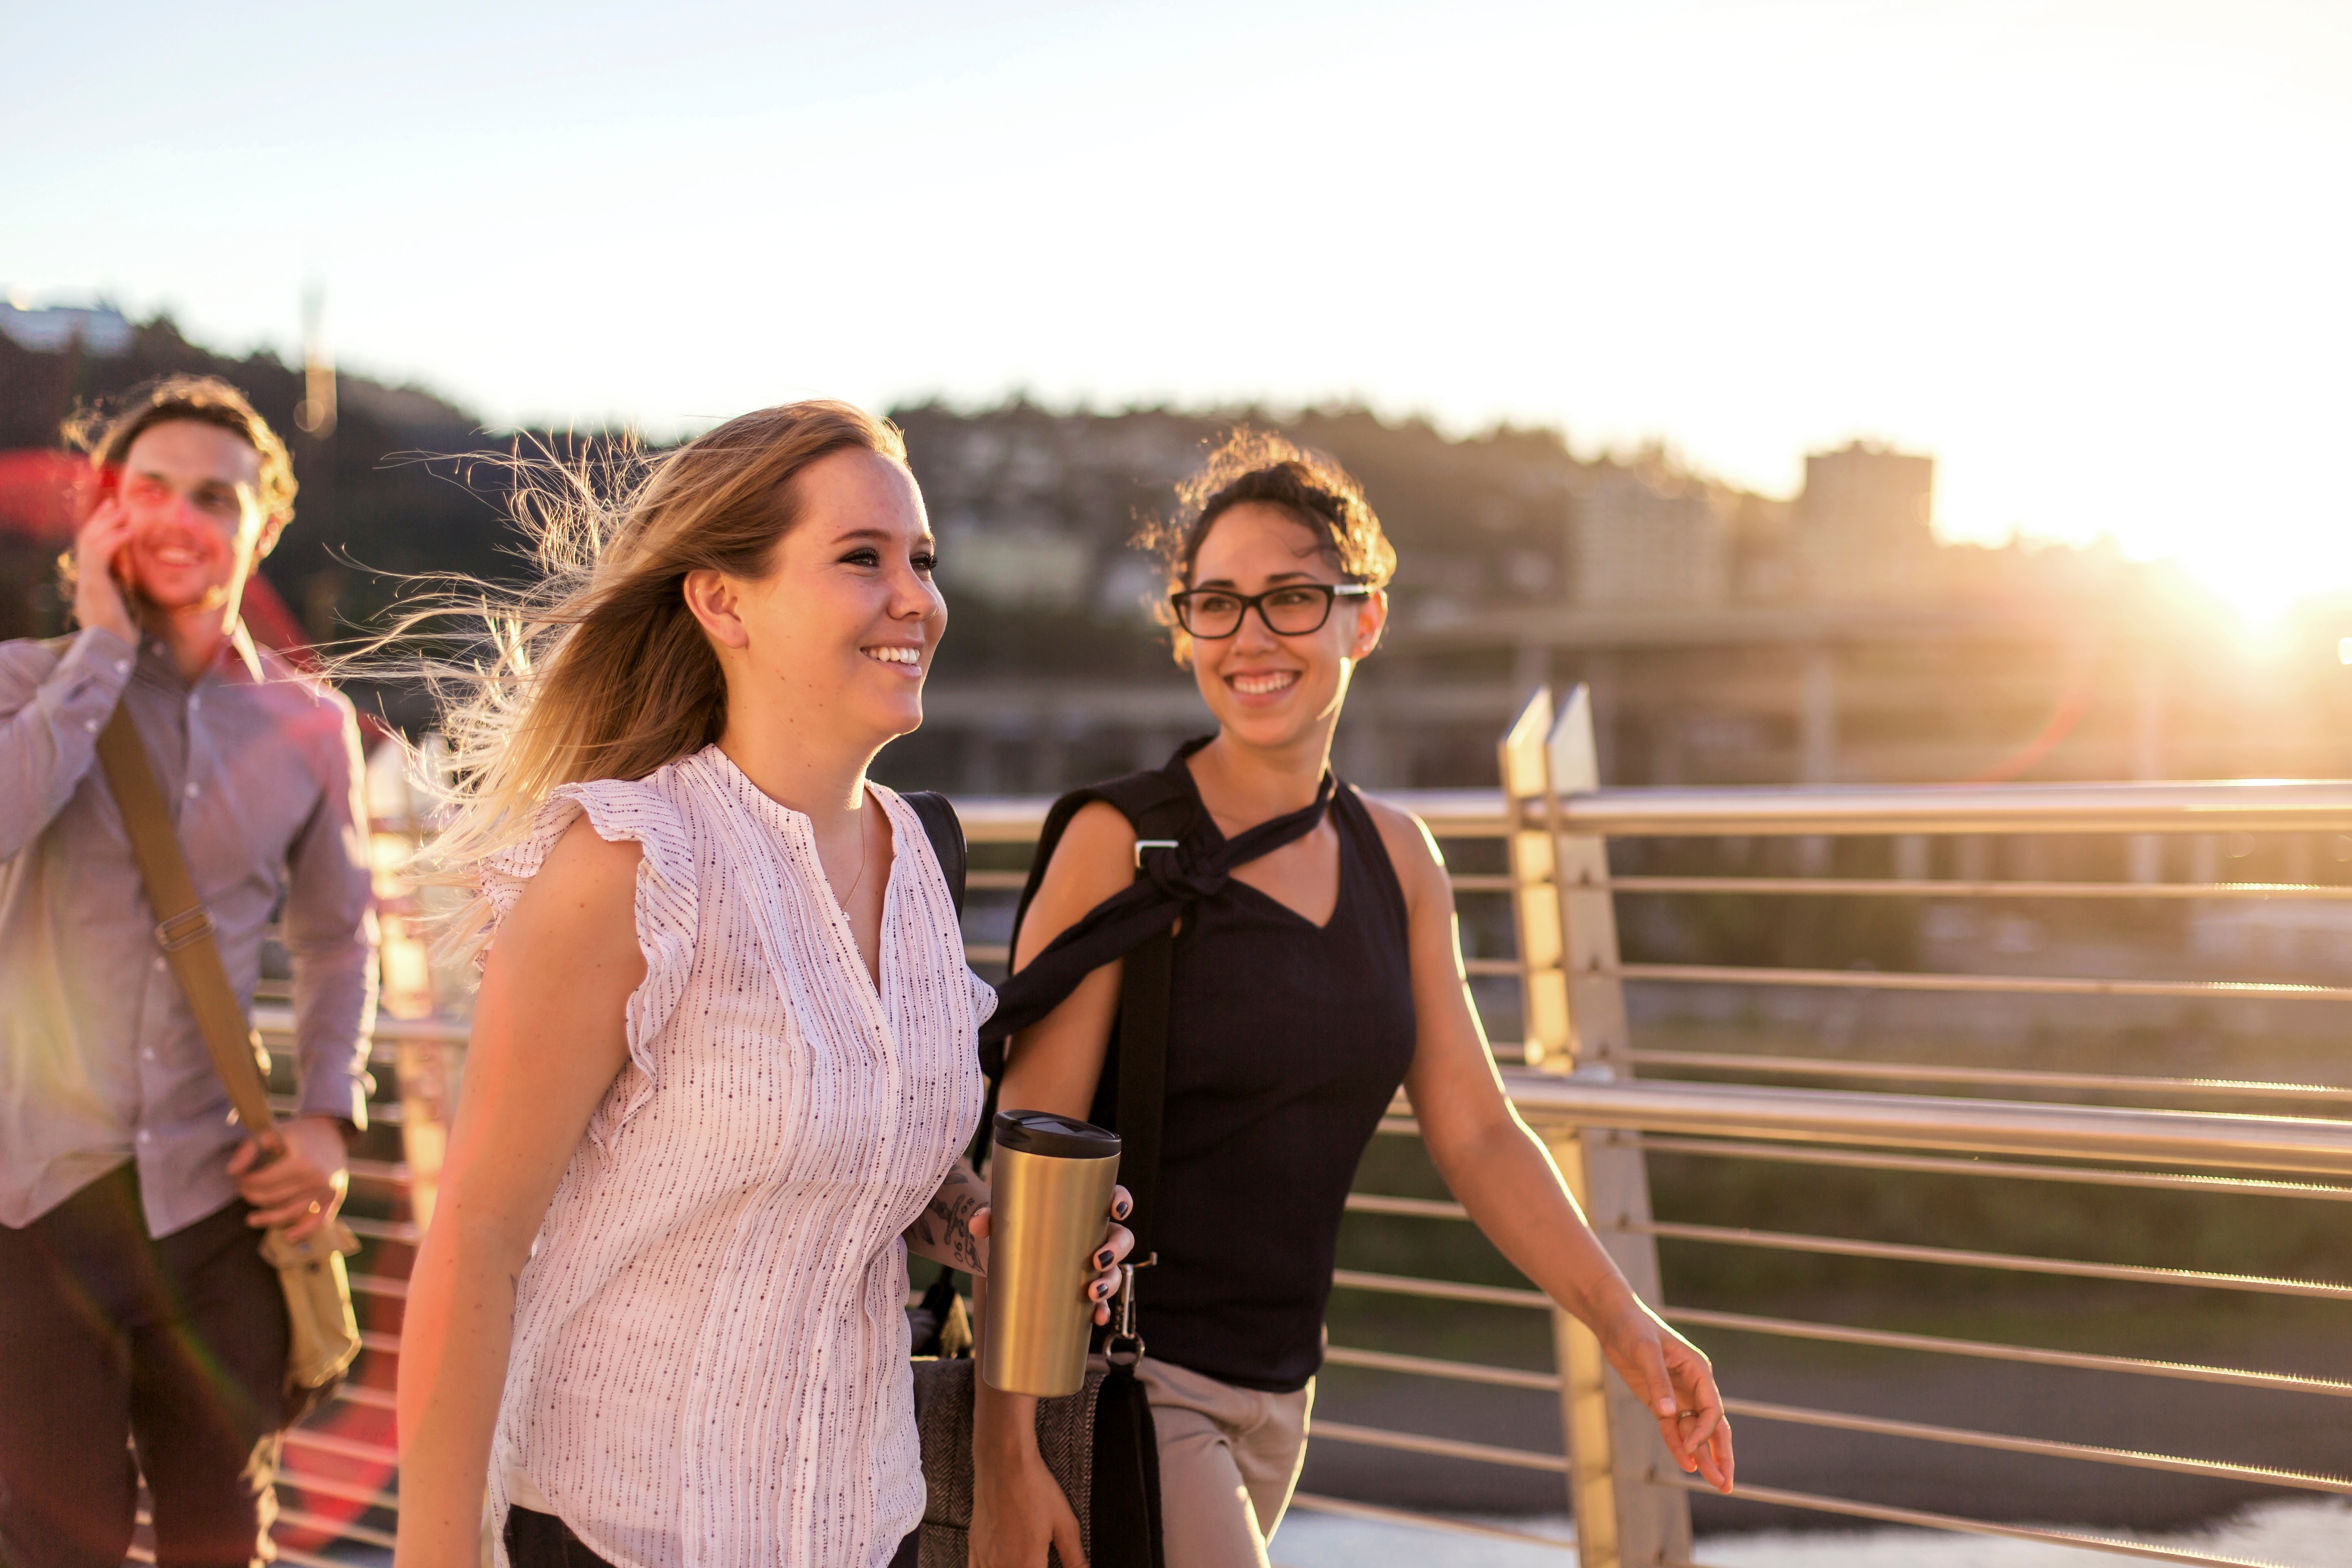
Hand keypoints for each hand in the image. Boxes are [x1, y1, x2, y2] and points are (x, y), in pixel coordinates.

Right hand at [71, 498, 135, 644]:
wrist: (113, 652)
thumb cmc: (123, 635)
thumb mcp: (126, 605)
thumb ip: (126, 588)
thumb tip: (135, 574)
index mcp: (92, 584)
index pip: (90, 550)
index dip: (99, 530)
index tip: (113, 516)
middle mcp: (86, 581)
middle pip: (85, 542)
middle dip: (99, 521)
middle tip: (113, 503)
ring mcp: (88, 583)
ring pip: (89, 545)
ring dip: (105, 525)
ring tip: (121, 511)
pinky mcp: (94, 587)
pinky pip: (99, 557)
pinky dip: (112, 541)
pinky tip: (127, 531)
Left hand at [228, 1115, 350, 1241]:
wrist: (332, 1132)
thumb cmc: (298, 1133)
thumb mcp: (272, 1132)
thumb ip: (249, 1149)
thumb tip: (231, 1172)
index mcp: (303, 1162)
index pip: (263, 1182)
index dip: (245, 1182)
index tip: (239, 1178)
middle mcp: (318, 1178)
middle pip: (274, 1199)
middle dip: (253, 1196)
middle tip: (243, 1191)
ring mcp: (328, 1190)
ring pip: (291, 1213)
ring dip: (268, 1219)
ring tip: (251, 1219)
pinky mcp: (335, 1197)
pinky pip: (318, 1221)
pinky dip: (303, 1232)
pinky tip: (287, 1236)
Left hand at [966, 1185, 1133, 1325]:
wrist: (1003, 1251)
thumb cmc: (1013, 1225)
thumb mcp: (1003, 1219)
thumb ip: (990, 1217)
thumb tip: (977, 1225)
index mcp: (1083, 1208)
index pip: (1113, 1198)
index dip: (1122, 1201)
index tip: (1116, 1210)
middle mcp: (1094, 1235)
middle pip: (1122, 1238)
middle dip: (1116, 1250)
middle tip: (1097, 1260)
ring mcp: (1092, 1263)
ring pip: (1115, 1270)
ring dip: (1111, 1282)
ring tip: (1092, 1293)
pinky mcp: (1082, 1287)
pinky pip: (1102, 1300)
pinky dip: (1103, 1309)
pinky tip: (1097, 1318)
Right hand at [970, 1415, 1086, 1567]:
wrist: (1004, 1462)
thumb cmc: (1034, 1488)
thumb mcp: (1065, 1525)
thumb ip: (1074, 1558)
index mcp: (1027, 1565)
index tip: (1048, 1564)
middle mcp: (1001, 1565)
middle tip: (1040, 1561)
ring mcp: (984, 1557)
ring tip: (1024, 1560)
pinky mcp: (974, 1545)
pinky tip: (1001, 1564)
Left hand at [1592, 1285, 1733, 1492]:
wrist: (1613, 1320)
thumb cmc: (1633, 1327)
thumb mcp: (1645, 1350)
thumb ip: (1658, 1381)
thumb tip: (1669, 1412)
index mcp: (1698, 1370)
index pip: (1712, 1409)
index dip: (1705, 1432)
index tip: (1690, 1448)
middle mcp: (1693, 1386)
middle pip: (1713, 1426)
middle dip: (1721, 1455)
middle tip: (1727, 1485)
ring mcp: (1677, 1396)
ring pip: (1695, 1431)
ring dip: (1703, 1456)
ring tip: (1716, 1484)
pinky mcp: (1659, 1402)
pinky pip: (1672, 1429)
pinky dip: (1678, 1446)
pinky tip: (1687, 1465)